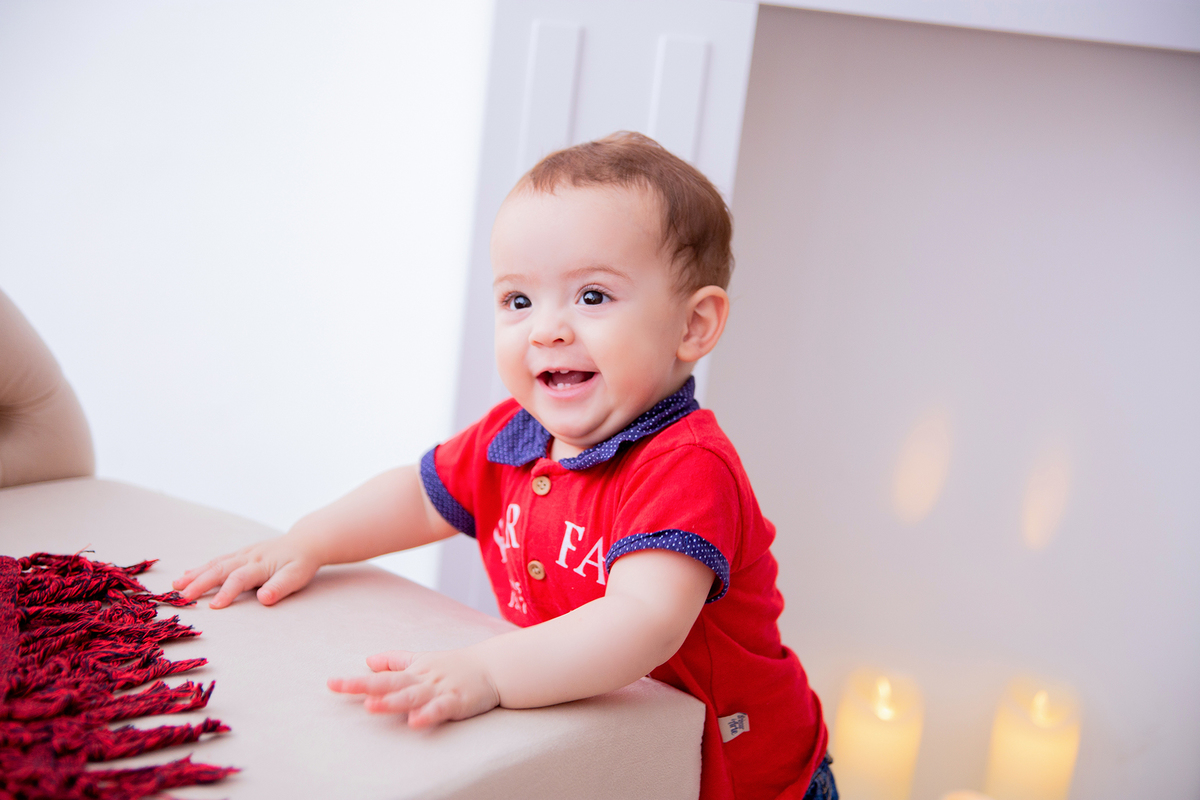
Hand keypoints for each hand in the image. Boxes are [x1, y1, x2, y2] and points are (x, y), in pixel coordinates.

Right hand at [173, 536, 320, 608]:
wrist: (306, 541)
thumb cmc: (301, 562)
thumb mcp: (297, 576)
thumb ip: (280, 587)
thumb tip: (263, 598)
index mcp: (262, 564)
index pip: (240, 579)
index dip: (227, 592)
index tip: (213, 607)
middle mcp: (249, 557)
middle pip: (220, 570)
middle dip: (200, 583)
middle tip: (182, 597)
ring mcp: (243, 554)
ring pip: (215, 564)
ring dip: (195, 574)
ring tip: (176, 586)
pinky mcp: (241, 554)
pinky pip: (218, 560)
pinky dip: (202, 568)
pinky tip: (188, 574)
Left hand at [328, 649, 500, 728]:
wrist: (494, 667)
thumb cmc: (455, 665)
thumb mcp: (422, 659)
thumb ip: (395, 660)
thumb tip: (368, 661)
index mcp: (414, 671)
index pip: (380, 676)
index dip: (356, 681)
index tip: (331, 684)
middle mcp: (423, 679)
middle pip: (391, 683)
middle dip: (366, 686)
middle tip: (343, 687)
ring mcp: (440, 689)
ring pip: (413, 695)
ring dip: (392, 700)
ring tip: (372, 706)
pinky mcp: (457, 700)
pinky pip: (441, 708)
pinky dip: (429, 714)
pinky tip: (415, 722)